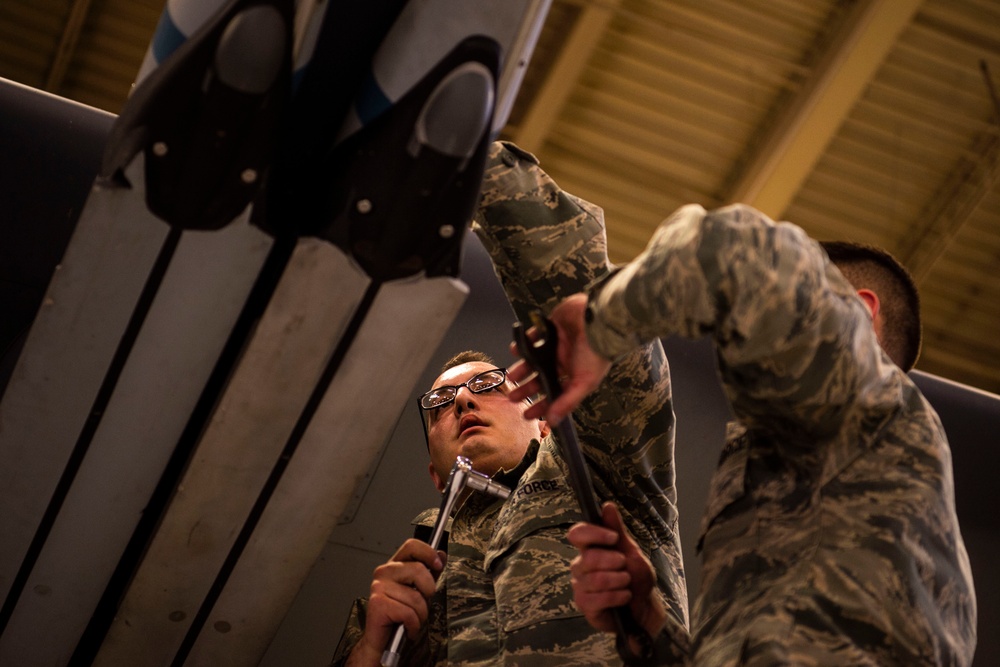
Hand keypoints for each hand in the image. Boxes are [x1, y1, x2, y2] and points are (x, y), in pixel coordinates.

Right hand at [348, 539, 445, 665]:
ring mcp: (378, 587)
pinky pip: (408, 613)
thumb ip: (429, 572)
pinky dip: (413, 625)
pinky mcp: (378, 604)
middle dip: (428, 592)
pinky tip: (406, 628)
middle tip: (420, 605)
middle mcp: (384, 572)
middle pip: (418, 570)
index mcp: (394, 565)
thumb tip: (441, 554)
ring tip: (411, 620)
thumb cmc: (401, 615)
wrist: (383, 642)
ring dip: (420, 615)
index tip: (438, 565)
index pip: (411, 546)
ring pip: (416, 597)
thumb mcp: (419, 591)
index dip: (428, 553)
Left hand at [507, 293, 611, 423]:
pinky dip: (524, 342)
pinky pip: (533, 336)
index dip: (541, 405)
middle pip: (541, 378)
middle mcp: (564, 361)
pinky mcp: (551, 327)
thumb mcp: (583, 382)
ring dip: (522, 367)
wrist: (598, 321)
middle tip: (512, 397)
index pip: (554, 393)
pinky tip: (516, 349)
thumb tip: (553, 422)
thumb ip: (567, 402)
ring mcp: (557, 344)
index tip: (527, 414)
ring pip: (535, 359)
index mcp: (574, 375)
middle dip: (526, 388)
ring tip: (511, 375)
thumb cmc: (595, 353)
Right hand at [568, 502, 665, 638]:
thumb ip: (617, 530)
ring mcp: (580, 586)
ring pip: (595, 579)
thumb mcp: (631, 551)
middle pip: (589, 557)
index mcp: (589, 549)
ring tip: (627, 583)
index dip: (593, 533)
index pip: (577, 534)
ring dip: (619, 581)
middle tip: (625, 566)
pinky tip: (624, 596)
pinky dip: (617, 597)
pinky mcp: (585, 605)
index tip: (613, 538)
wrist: (644, 606)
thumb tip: (607, 505)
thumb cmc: (635, 577)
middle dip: (614, 561)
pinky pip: (597, 599)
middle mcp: (580, 566)